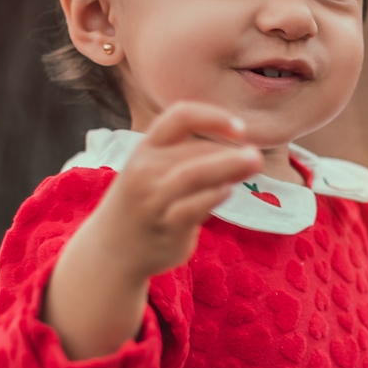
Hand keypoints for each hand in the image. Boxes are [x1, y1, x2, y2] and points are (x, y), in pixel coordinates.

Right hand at [45, 102, 260, 358]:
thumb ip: (190, 159)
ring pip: (192, 174)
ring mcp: (152, 199)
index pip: (180, 116)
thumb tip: (245, 153)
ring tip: (254, 164)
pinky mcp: (163, 226)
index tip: (240, 129)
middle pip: (194, 150)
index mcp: (145, 148)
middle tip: (256, 157)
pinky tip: (227, 192)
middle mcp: (145, 169)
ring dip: (228, 166)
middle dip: (230, 152)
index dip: (213, 117)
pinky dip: (212, 197)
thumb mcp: (155, 171)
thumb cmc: (145, 205)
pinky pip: (191, 208)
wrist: (111, 251)